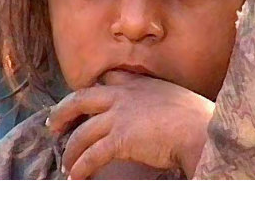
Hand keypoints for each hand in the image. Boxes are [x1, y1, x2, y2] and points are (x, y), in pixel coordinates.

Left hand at [47, 71, 214, 178]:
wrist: (201, 128)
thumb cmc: (195, 115)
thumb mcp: (172, 95)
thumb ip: (155, 98)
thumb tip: (150, 111)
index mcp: (137, 84)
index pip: (106, 77)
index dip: (92, 87)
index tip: (82, 97)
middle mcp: (123, 95)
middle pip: (80, 99)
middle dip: (63, 112)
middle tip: (54, 125)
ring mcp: (119, 116)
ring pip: (83, 133)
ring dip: (71, 150)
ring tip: (67, 163)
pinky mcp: (120, 139)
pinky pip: (92, 156)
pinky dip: (81, 168)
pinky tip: (76, 177)